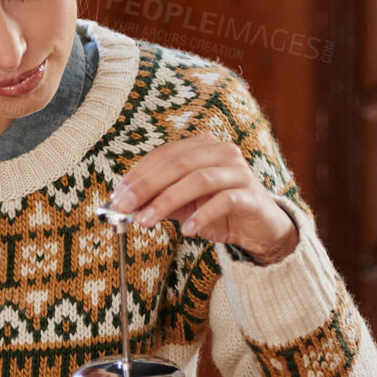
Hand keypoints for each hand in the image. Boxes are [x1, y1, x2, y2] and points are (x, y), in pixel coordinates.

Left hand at [109, 136, 298, 263]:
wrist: (260, 229)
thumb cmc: (219, 211)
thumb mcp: (182, 205)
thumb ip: (157, 200)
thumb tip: (125, 205)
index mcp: (202, 147)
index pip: (164, 154)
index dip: (138, 174)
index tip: (117, 195)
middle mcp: (222, 152)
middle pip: (178, 163)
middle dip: (147, 186)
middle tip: (125, 207)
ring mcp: (239, 172)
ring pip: (199, 180)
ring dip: (167, 200)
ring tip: (146, 220)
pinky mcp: (251, 195)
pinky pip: (224, 201)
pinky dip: (202, 215)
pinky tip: (187, 230)